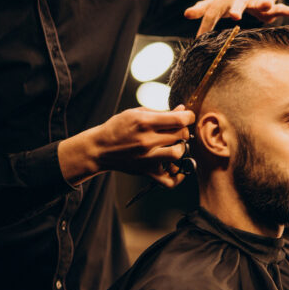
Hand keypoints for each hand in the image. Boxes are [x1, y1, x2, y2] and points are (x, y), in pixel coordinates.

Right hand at [58, 105, 194, 187]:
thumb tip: (182, 109)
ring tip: (174, 145)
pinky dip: (178, 176)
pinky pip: (169, 180)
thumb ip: (160, 111)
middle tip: (177, 129)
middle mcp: (147, 141)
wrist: (99, 149)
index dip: (188, 116)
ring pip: (178, 154)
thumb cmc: (117, 128)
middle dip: (183, 130)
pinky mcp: (147, 171)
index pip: (179, 120)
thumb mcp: (136, 113)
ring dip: (181, 148)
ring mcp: (147, 158)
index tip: (187, 116)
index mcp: (145, 122)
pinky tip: (177, 168)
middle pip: (181, 135)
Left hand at [184, 0, 288, 35]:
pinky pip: (278, 7)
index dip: (206, 24)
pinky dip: (285, 9)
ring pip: (259, 2)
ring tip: (266, 5)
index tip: (200, 38)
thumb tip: (185, 14)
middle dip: (236, 9)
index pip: (213, 12)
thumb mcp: (216, 3)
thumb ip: (202, 9)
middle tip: (235, 17)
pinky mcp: (269, 3)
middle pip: (237, 3)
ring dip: (263, 4)